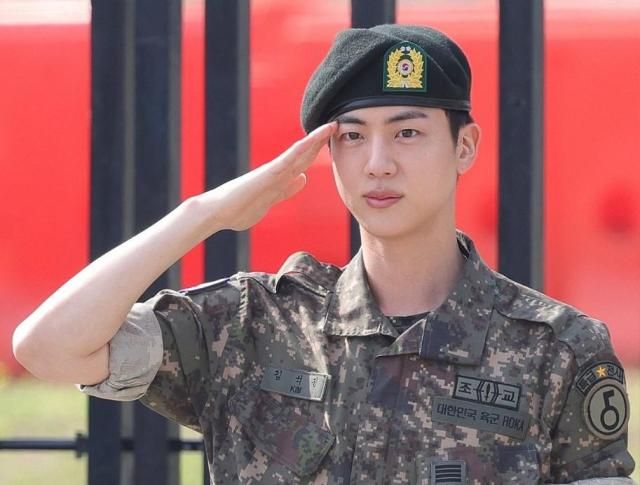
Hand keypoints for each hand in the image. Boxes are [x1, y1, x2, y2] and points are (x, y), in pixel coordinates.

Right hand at [200, 122, 336, 231]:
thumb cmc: (238, 210)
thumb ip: (286, 190)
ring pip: (299, 152)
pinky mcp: (267, 173)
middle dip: (321, 140)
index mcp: (279, 179)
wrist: (217, 212)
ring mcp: (273, 171)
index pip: (303, 162)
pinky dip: (302, 147)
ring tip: (332, 125)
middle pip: (304, 153)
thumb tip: (303, 178)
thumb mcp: (271, 200)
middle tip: (338, 125)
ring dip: (316, 139)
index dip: (318, 152)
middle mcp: (277, 171)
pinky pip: (288, 158)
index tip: (332, 141)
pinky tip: (315, 138)